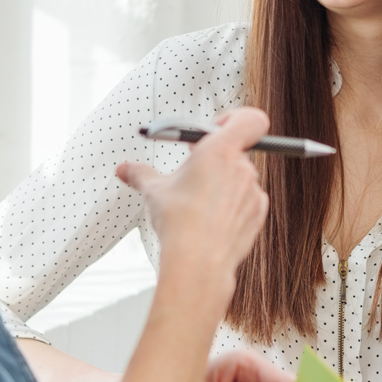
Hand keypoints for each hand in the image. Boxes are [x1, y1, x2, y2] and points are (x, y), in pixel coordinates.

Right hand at [117, 108, 269, 276]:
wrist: (197, 262)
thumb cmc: (178, 222)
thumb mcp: (154, 191)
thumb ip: (141, 174)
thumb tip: (124, 169)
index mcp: (221, 151)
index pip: (250, 119)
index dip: (234, 119)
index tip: (212, 133)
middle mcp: (244, 168)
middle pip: (237, 150)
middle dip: (216, 158)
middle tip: (194, 172)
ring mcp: (254, 192)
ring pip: (240, 178)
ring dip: (223, 184)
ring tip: (199, 203)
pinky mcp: (258, 215)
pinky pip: (247, 201)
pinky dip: (232, 205)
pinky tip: (211, 219)